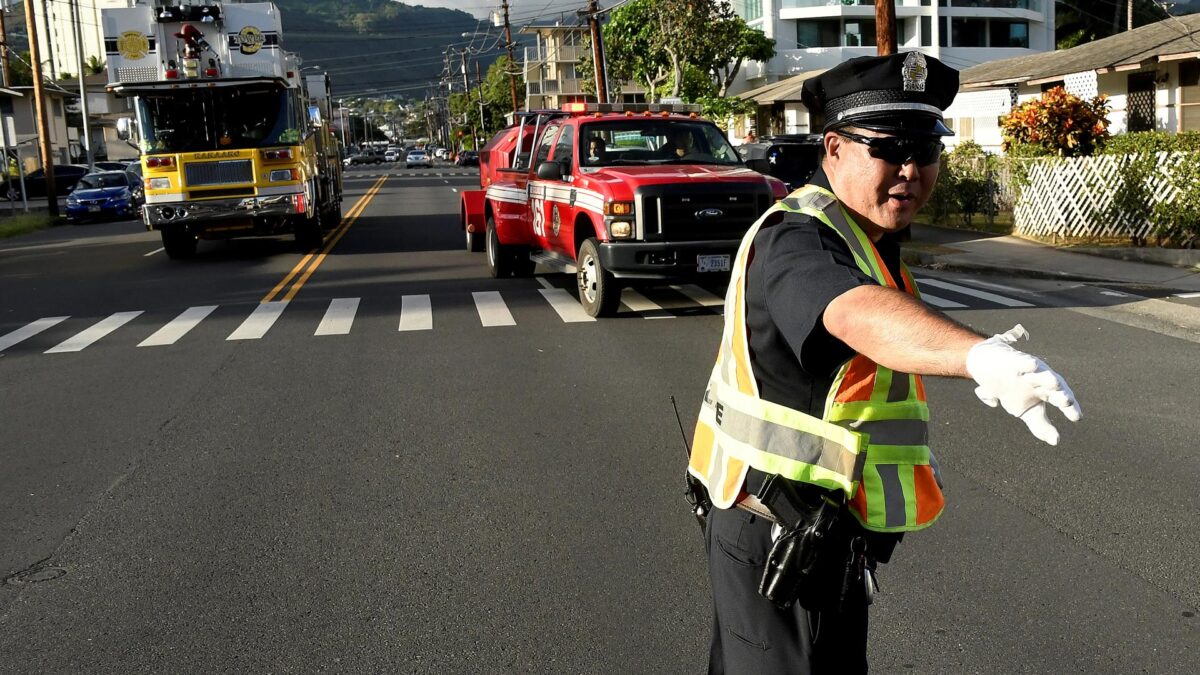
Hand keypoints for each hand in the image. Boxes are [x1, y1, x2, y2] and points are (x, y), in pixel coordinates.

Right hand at [966, 325, 1081, 444]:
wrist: (986, 365)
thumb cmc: (1010, 389)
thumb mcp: (1024, 411)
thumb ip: (1040, 426)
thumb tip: (1056, 441)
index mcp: (1045, 393)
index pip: (1061, 401)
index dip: (1070, 408)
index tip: (1077, 418)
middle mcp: (1041, 380)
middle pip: (1055, 387)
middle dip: (1061, 393)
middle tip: (1066, 401)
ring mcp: (1028, 371)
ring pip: (1042, 373)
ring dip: (1048, 378)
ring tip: (1054, 384)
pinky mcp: (1013, 361)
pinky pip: (1022, 361)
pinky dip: (1027, 363)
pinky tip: (1032, 365)